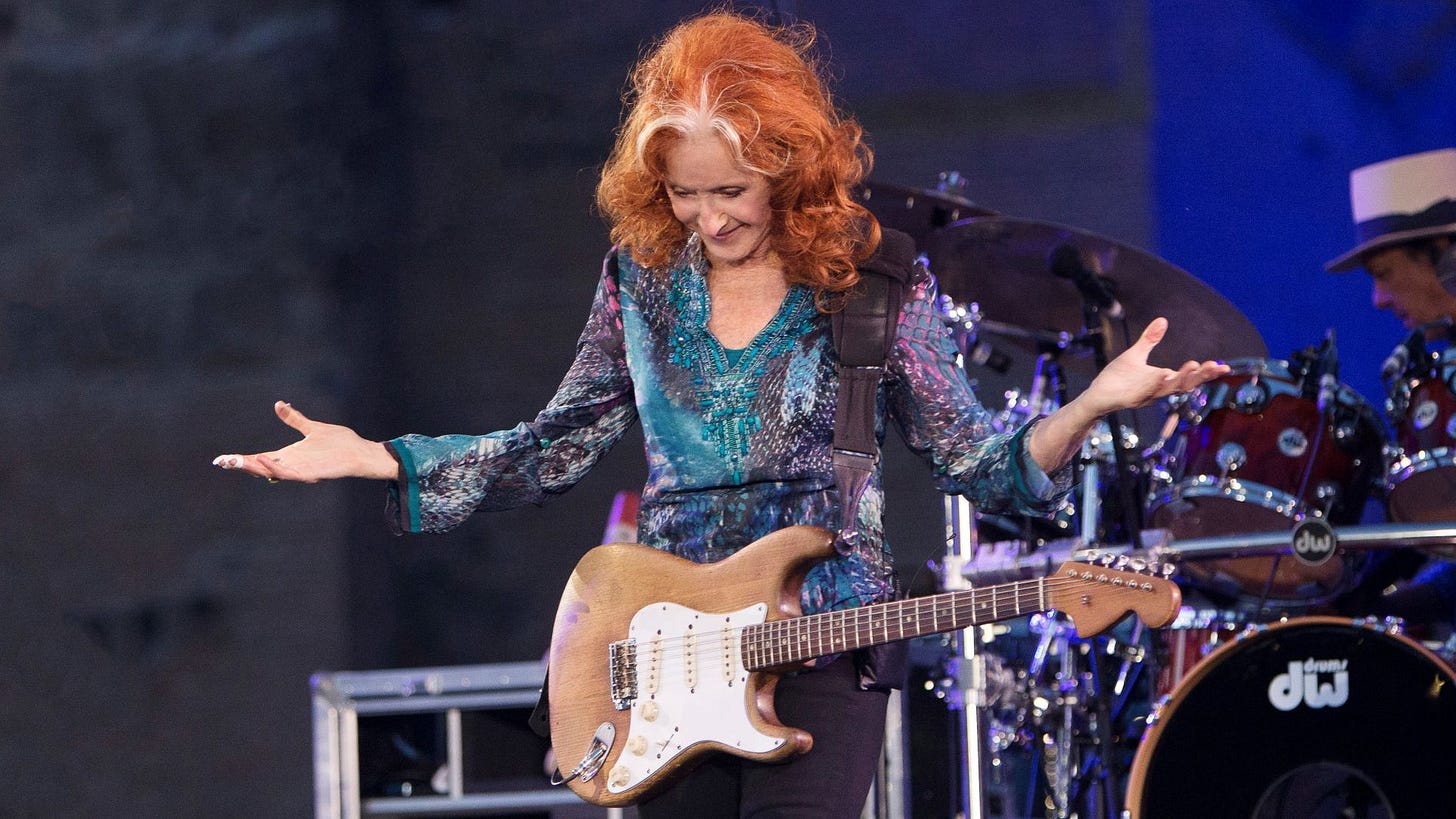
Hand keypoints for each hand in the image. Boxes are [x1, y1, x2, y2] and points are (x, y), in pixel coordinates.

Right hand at [212, 401, 398, 482]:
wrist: (360, 452)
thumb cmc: (339, 442)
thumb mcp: (312, 427)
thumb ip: (294, 418)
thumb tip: (279, 404)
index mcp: (289, 455)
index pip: (259, 458)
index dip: (241, 459)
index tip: (221, 459)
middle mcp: (292, 464)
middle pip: (261, 467)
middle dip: (241, 465)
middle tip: (221, 462)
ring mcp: (301, 470)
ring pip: (272, 472)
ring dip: (255, 467)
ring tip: (237, 461)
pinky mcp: (312, 473)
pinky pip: (290, 474)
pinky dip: (276, 468)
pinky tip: (264, 458)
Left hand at [1028, 318, 1227, 472]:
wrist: (1096, 394)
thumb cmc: (1117, 378)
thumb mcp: (1135, 355)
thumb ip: (1150, 340)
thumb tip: (1163, 319)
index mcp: (1162, 379)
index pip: (1189, 377)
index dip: (1206, 372)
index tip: (1223, 366)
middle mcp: (1158, 389)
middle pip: (1184, 384)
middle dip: (1200, 376)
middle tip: (1216, 367)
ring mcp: (1145, 395)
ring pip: (1167, 389)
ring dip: (1180, 378)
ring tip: (1193, 366)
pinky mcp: (1130, 399)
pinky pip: (1144, 392)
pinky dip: (1154, 384)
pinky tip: (1162, 374)